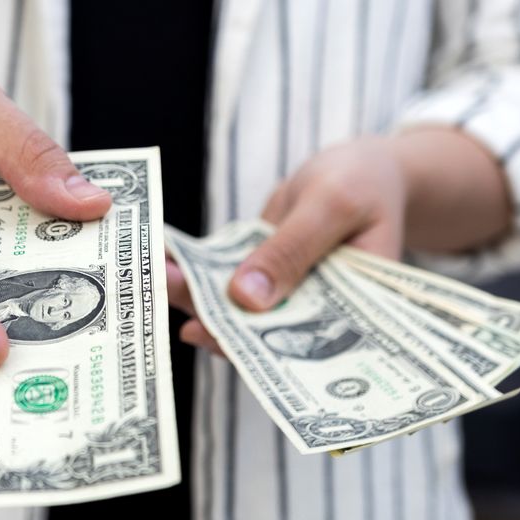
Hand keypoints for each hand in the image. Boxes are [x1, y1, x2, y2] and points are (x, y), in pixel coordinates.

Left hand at [169, 137, 409, 351]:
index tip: (210, 337)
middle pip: (258, 331)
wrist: (364, 167)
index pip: (301, 346)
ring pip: (235, 305)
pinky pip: (228, 276)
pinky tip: (166, 259)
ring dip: (195, 294)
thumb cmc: (364, 182)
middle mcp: (312, 315)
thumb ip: (292, 250)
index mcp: (348, 316)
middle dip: (211, 318)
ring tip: (155, 277)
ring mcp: (284, 293)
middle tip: (165, 300)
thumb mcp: (332, 206)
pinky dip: (200, 268)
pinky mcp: (262, 271)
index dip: (254, 351)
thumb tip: (246, 299)